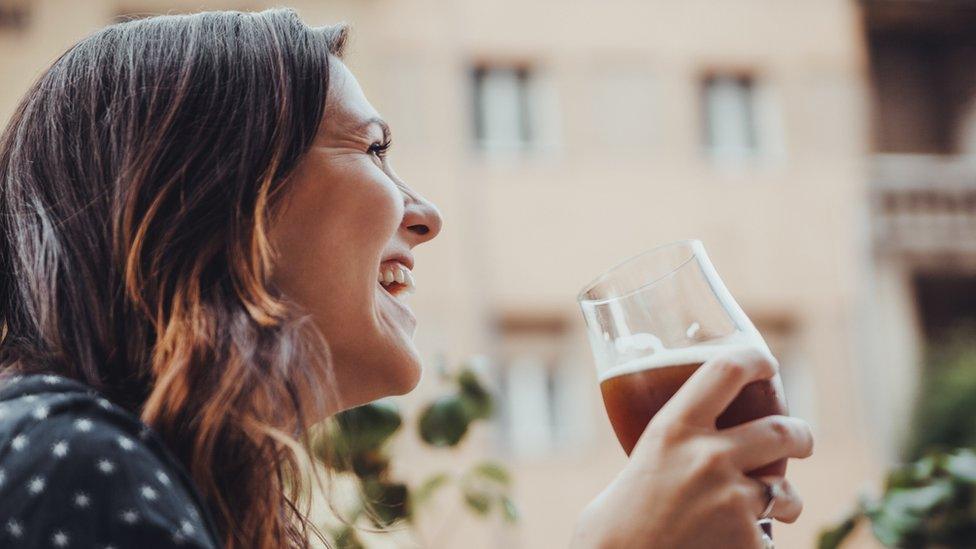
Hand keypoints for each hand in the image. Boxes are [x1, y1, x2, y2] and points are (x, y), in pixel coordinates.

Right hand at [571, 347, 813, 548]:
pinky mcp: (748, 542)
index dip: (755, 361)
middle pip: (781, 430)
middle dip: (800, 436)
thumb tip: (686, 455)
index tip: (766, 365)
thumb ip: (668, 454)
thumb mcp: (636, 469)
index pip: (727, 371)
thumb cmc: (610, 530)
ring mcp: (733, 501)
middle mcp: (709, 457)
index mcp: (673, 429)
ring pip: (785, 492)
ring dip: (784, 500)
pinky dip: (757, 543)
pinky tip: (732, 547)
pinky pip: (768, 538)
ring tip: (772, 510)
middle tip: (800, 440)